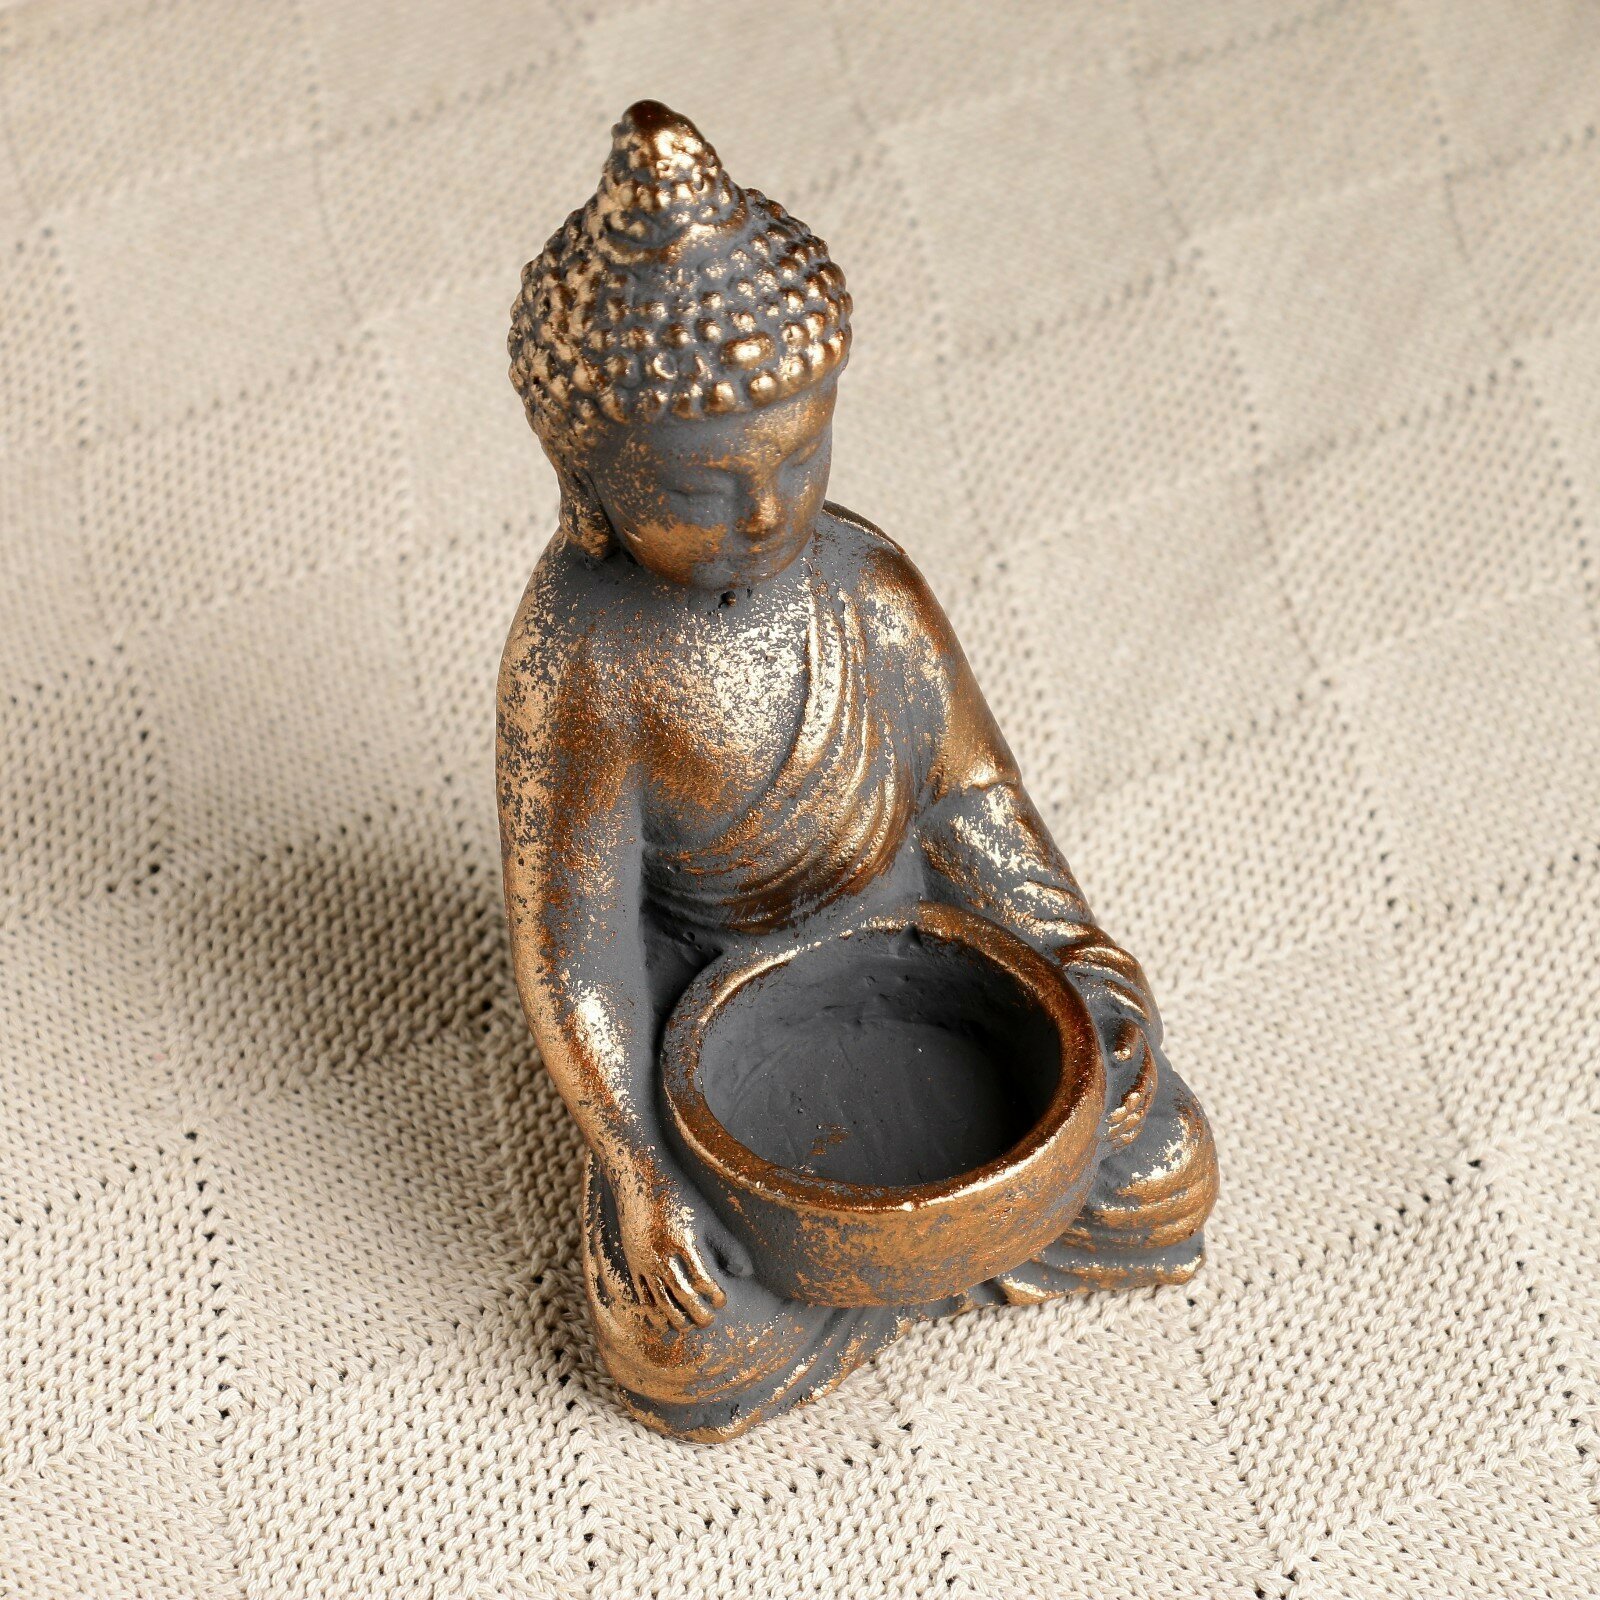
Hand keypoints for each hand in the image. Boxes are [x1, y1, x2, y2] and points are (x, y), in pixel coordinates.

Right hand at [609, 1156, 751, 1330]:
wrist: (639, 1178)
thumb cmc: (681, 1196)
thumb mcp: (708, 1217)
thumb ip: (729, 1245)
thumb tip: (745, 1274)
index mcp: (685, 1241)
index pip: (704, 1280)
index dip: (715, 1296)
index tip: (723, 1301)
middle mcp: (662, 1254)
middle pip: (682, 1297)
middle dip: (698, 1315)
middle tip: (709, 1321)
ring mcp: (644, 1260)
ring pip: (660, 1302)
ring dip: (675, 1319)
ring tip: (689, 1326)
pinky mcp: (633, 1262)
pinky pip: (641, 1296)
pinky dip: (652, 1313)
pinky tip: (664, 1322)